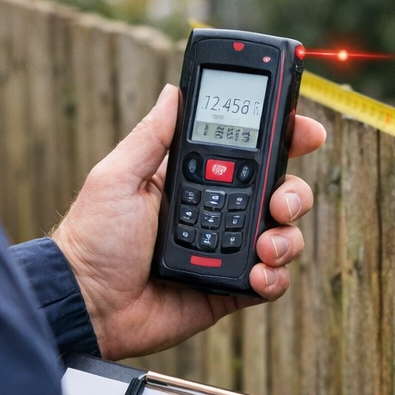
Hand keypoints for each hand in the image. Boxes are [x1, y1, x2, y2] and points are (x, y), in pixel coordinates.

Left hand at [53, 84, 325, 359]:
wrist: (86, 303)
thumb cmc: (92, 237)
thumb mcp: (117, 176)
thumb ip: (151, 136)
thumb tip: (173, 91)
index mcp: (194, 179)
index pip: (249, 151)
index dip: (285, 139)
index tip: (308, 132)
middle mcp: (218, 211)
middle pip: (279, 191)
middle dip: (293, 192)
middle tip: (280, 202)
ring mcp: (226, 250)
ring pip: (283, 235)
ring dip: (286, 237)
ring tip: (263, 246)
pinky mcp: (229, 289)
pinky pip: (270, 281)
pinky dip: (273, 277)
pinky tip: (256, 275)